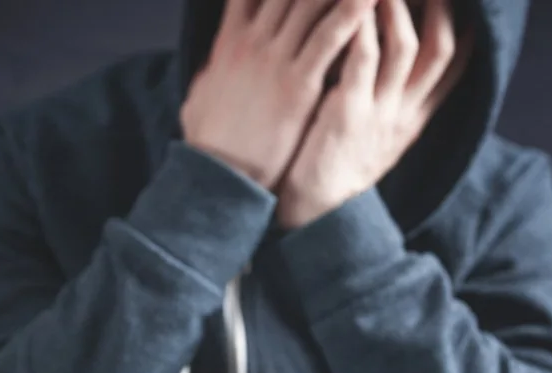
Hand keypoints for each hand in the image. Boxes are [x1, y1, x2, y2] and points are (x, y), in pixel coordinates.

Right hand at [180, 0, 377, 189]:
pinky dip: (350, 15)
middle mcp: (252, 40)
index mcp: (231, 38)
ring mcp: (274, 60)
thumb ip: (212, 70)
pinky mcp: (296, 85)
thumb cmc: (211, 140)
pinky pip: (328, 40)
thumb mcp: (201, 94)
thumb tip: (211, 66)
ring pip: (311, 3)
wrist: (217, 176)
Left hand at [276, 0, 472, 228]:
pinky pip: (360, 62)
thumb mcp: (378, 130)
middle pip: (441, 50)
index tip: (461, 1)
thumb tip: (396, 49)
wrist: (314, 211)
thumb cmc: (338, 162)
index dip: (464, 26)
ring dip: (396, 8)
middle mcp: (405, 112)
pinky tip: (351, 8)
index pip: (456, 66)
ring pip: (404, 48)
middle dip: (438, 6)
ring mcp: (379, 113)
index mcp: (416, 117)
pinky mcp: (347, 114)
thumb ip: (392, 94)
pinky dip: (360, 29)